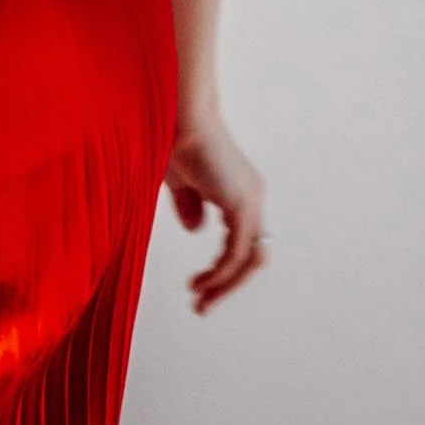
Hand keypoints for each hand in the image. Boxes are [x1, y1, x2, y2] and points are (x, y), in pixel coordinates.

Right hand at [167, 118, 266, 310]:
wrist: (175, 118)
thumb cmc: (171, 140)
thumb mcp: (179, 183)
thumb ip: (189, 205)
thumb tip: (197, 230)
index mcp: (240, 191)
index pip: (243, 242)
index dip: (224, 268)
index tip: (198, 287)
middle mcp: (253, 197)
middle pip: (253, 256)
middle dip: (229, 285)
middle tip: (202, 306)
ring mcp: (251, 201)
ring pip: (250, 259)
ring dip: (226, 285)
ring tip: (200, 302)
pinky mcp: (241, 204)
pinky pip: (236, 252)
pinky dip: (220, 273)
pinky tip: (201, 283)